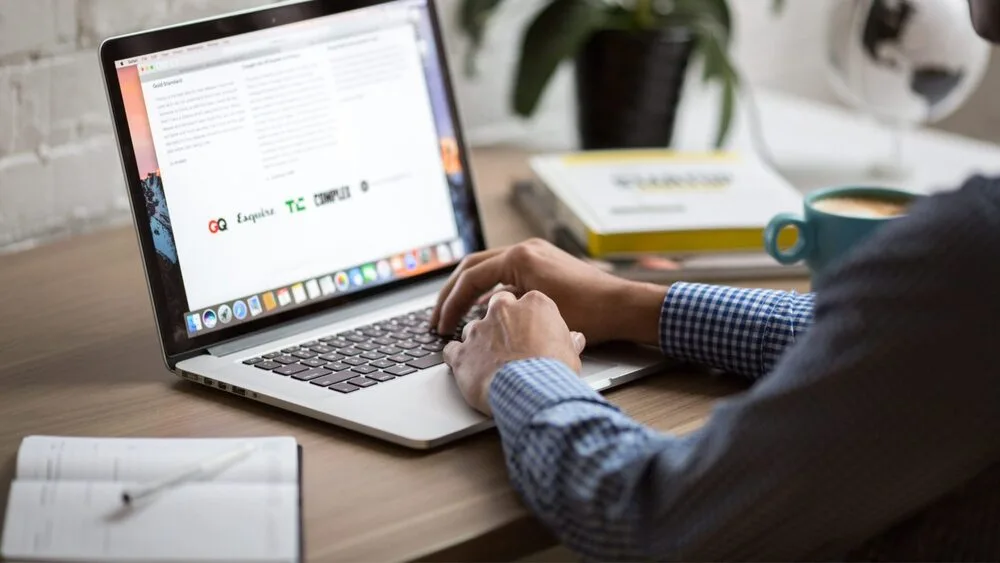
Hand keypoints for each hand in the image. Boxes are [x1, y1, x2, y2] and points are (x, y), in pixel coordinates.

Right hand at [432, 238, 667, 344]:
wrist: (623, 307)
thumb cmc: (589, 314)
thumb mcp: (538, 313)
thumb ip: (503, 311)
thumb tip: (477, 320)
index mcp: (521, 257)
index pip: (471, 277)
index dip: (451, 304)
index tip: (441, 326)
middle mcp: (526, 249)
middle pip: (472, 267)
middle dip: (451, 294)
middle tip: (437, 319)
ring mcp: (535, 254)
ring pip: (488, 269)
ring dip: (469, 292)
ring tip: (454, 317)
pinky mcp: (543, 264)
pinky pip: (506, 275)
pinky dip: (490, 292)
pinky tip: (485, 314)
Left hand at [443, 290, 585, 414]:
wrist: (531, 391)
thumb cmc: (554, 371)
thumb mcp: (571, 353)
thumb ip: (568, 341)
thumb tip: (575, 340)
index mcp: (533, 304)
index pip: (525, 301)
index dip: (527, 318)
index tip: (529, 330)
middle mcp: (503, 310)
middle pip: (496, 308)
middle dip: (500, 322)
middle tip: (509, 341)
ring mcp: (479, 329)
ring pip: (473, 329)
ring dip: (480, 342)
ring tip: (490, 362)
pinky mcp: (461, 352)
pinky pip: (452, 350)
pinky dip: (458, 358)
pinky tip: (467, 369)